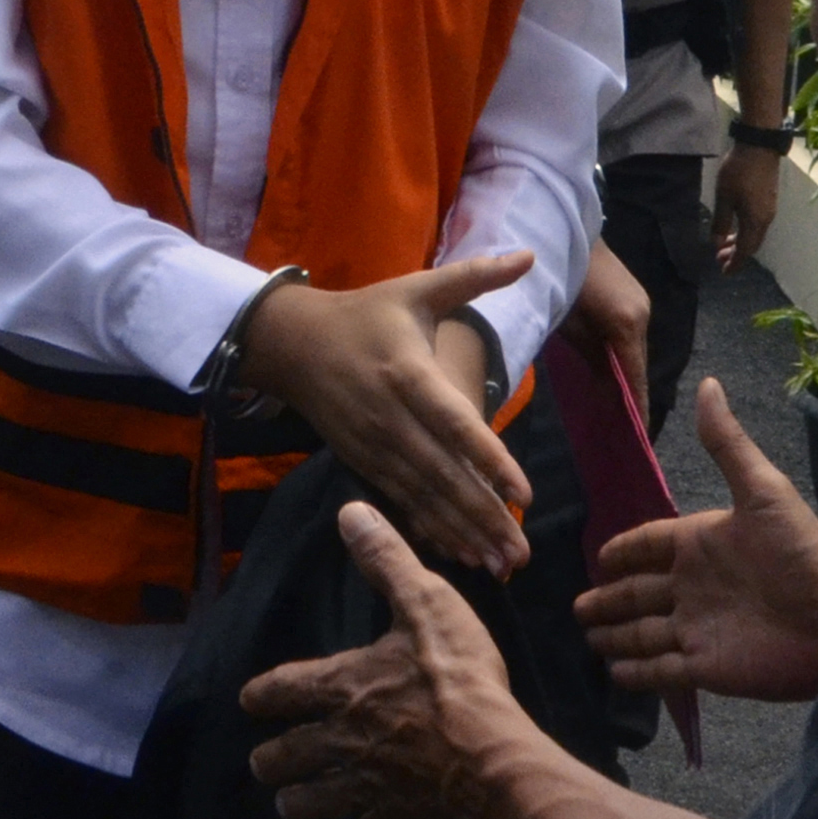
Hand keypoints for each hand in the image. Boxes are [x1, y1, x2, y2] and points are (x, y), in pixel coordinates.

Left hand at [240, 502, 544, 818]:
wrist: (493, 760)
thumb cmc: (458, 679)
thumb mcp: (425, 603)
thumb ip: (387, 560)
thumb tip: (350, 511)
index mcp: (340, 687)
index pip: (283, 689)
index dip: (263, 694)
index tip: (250, 701)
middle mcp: (341, 740)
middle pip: (287, 754)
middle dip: (271, 759)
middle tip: (262, 762)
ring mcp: (365, 787)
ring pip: (311, 802)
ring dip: (298, 803)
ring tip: (290, 805)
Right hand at [241, 253, 533, 576]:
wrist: (289, 343)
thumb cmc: (364, 313)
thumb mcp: (415, 289)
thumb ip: (473, 277)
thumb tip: (527, 254)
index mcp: (406, 372)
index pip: (453, 422)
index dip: (489, 459)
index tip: (525, 493)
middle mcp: (389, 415)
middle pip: (442, 473)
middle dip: (482, 515)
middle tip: (522, 550)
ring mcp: (372, 444)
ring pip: (422, 495)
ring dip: (461, 532)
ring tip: (501, 564)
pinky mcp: (361, 461)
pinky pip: (401, 500)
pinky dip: (431, 528)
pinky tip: (460, 554)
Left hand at [564, 240, 650, 427]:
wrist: (567, 232)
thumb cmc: (559, 279)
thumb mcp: (568, 325)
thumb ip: (590, 357)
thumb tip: (608, 392)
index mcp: (628, 323)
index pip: (636, 375)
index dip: (638, 406)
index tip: (640, 436)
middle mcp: (643, 315)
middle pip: (639, 364)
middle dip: (635, 394)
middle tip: (627, 428)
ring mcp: (642, 304)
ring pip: (637, 350)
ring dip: (629, 374)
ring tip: (621, 405)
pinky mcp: (636, 298)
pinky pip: (633, 335)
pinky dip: (625, 355)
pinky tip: (616, 369)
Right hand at [572, 379, 817, 702]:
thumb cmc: (804, 555)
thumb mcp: (763, 492)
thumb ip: (727, 445)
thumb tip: (710, 386)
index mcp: (701, 543)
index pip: (648, 545)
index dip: (622, 551)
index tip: (597, 557)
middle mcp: (693, 586)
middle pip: (637, 593)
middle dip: (607, 599)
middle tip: (576, 607)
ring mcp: (697, 629)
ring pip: (642, 633)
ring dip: (614, 636)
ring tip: (588, 639)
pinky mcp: (706, 668)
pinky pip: (661, 671)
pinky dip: (636, 674)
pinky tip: (614, 674)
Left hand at [711, 144, 782, 275]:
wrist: (759, 147)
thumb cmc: (739, 172)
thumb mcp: (724, 197)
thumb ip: (721, 222)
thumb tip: (717, 243)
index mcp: (756, 221)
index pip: (746, 250)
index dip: (735, 263)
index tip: (724, 272)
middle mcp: (766, 219)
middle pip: (752, 245)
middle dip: (736, 255)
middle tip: (719, 260)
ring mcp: (769, 209)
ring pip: (755, 234)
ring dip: (740, 243)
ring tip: (723, 246)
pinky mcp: (768, 200)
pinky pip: (757, 224)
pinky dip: (745, 231)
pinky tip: (734, 228)